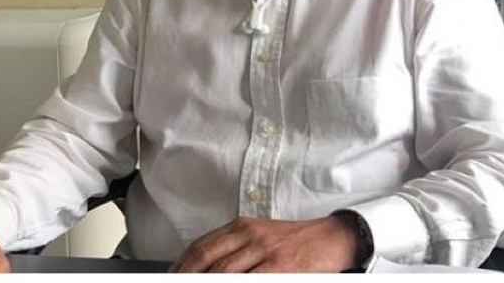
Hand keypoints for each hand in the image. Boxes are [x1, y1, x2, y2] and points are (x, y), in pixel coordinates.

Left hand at [169, 215, 359, 272]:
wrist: (331, 238)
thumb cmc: (295, 241)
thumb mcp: (261, 236)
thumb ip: (235, 249)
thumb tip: (208, 269)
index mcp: (241, 226)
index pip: (201, 246)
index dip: (182, 265)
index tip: (172, 276)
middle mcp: (249, 234)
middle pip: (206, 259)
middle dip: (188, 276)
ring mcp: (263, 250)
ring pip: (223, 273)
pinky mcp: (279, 266)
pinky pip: (250, 280)